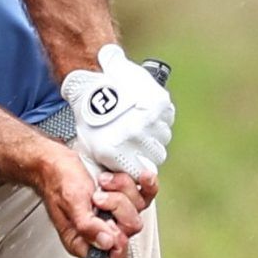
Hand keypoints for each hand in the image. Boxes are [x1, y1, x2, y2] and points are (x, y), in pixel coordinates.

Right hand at [36, 144, 147, 257]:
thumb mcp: (70, 204)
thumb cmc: (58, 182)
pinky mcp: (125, 197)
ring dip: (122, 189)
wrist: (58, 161)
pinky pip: (147, 195)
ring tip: (103, 182)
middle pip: (131, 228)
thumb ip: (87, 226)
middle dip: (117, 206)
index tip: (110, 222)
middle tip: (98, 197)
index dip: (118, 242)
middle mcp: (103, 230)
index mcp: (86, 241)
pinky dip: (146, 184)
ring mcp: (116, 213)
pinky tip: (142, 178)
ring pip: (139, 208)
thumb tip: (106, 244)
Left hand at [59, 43, 174, 179]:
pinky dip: (160, 116)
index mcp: (114, 151)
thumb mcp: (90, 145)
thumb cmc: (90, 113)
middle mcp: (134, 137)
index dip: (141, 164)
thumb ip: (109, 164)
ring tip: (141, 121)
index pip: (142, 172)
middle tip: (140, 137)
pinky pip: (167, 118)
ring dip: (156, 131)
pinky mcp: (159, 104)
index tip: (138, 158)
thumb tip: (124, 179)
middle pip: (157, 155)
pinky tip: (145, 110)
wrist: (93, 78)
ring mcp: (149, 120)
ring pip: (164, 136)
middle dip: (150, 149)